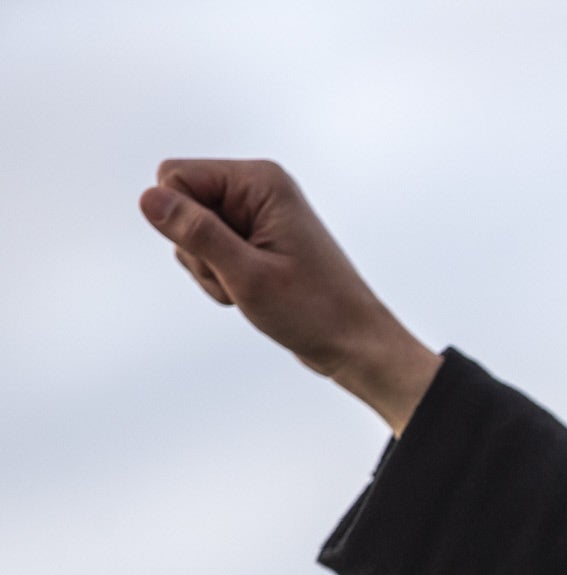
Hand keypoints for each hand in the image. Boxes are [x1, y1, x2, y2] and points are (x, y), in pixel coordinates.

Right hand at [139, 159, 441, 434]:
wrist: (354, 343)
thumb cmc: (314, 310)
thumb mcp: (246, 275)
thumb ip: (196, 233)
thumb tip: (148, 198)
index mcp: (260, 180)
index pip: (174, 176)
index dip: (180, 221)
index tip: (220, 255)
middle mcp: (257, 189)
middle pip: (179, 206)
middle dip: (196, 250)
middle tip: (241, 278)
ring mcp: (255, 215)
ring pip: (190, 236)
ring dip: (209, 271)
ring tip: (252, 289)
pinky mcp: (253, 240)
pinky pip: (208, 254)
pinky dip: (220, 279)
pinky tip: (254, 294)